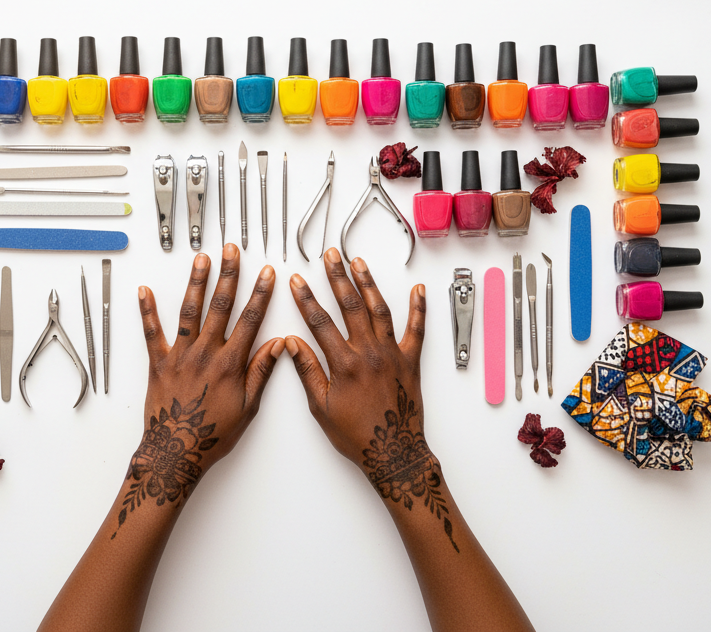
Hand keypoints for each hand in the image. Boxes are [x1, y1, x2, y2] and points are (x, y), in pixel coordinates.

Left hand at [134, 246, 282, 489]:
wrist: (176, 453)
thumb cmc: (213, 435)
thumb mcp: (248, 407)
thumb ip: (261, 372)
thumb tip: (280, 345)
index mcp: (231, 364)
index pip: (251, 320)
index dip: (261, 294)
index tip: (268, 273)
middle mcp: (206, 353)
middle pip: (221, 306)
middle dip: (229, 275)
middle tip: (232, 250)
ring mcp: (180, 355)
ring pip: (190, 311)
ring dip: (196, 282)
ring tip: (201, 258)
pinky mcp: (158, 362)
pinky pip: (152, 332)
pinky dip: (147, 310)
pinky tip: (144, 290)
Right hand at [286, 250, 427, 467]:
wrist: (394, 454)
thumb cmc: (356, 436)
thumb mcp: (321, 407)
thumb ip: (307, 371)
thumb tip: (291, 344)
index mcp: (344, 364)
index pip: (320, 323)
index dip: (306, 299)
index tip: (297, 281)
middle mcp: (369, 353)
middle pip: (350, 306)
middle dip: (338, 277)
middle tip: (331, 256)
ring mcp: (392, 354)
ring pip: (379, 310)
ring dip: (368, 283)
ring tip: (359, 262)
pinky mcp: (411, 361)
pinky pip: (416, 330)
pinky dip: (419, 308)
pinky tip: (417, 290)